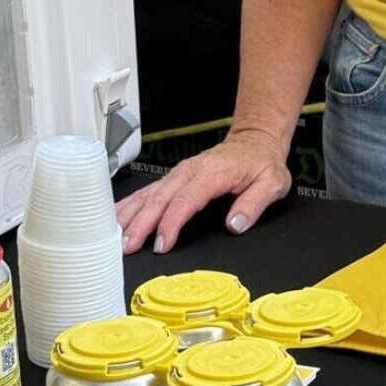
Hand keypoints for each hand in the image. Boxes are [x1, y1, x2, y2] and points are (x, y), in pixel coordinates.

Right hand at [116, 131, 292, 253]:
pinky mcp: (174, 177)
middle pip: (160, 199)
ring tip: (113, 237)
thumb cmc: (261, 162)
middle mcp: (191, 171)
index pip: (186, 200)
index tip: (161, 244)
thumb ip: (254, 204)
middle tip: (126, 246)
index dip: (171, 223)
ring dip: (130, 215)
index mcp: (213, 173)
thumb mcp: (271, 183)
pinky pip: (148, 191)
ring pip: (148, 195)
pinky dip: (130, 205)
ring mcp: (179, 173)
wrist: (255, 139)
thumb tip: (235, 224)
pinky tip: (116, 217)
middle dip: (140, 224)